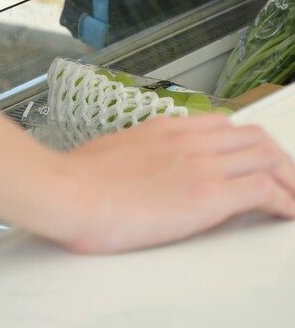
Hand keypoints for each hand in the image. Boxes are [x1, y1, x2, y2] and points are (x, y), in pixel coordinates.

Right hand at [57, 113, 294, 253]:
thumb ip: (142, 156)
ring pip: (268, 158)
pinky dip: (285, 202)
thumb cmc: (79, 180)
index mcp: (168, 128)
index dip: (250, 145)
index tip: (257, 162)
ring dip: (289, 180)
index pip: (226, 125)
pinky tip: (288, 215)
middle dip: (279, 161)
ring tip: (294, 200)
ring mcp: (202, 165)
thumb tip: (146, 172)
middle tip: (287, 183)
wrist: (68, 191)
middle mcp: (191, 139)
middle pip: (255, 139)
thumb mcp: (116, 154)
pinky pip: (264, 190)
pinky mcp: (207, 196)